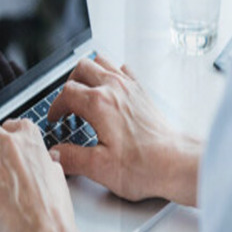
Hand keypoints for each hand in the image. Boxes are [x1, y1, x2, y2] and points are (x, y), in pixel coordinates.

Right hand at [46, 55, 200, 205]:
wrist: (177, 163)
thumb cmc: (145, 166)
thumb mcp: (100, 168)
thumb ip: (71, 158)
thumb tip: (54, 154)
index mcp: (100, 104)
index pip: (66, 93)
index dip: (56, 106)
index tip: (56, 120)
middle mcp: (115, 89)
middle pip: (82, 68)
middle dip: (69, 85)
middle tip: (67, 105)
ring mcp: (131, 88)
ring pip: (102, 63)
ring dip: (89, 75)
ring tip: (84, 94)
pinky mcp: (143, 93)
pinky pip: (123, 70)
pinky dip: (112, 75)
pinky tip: (111, 91)